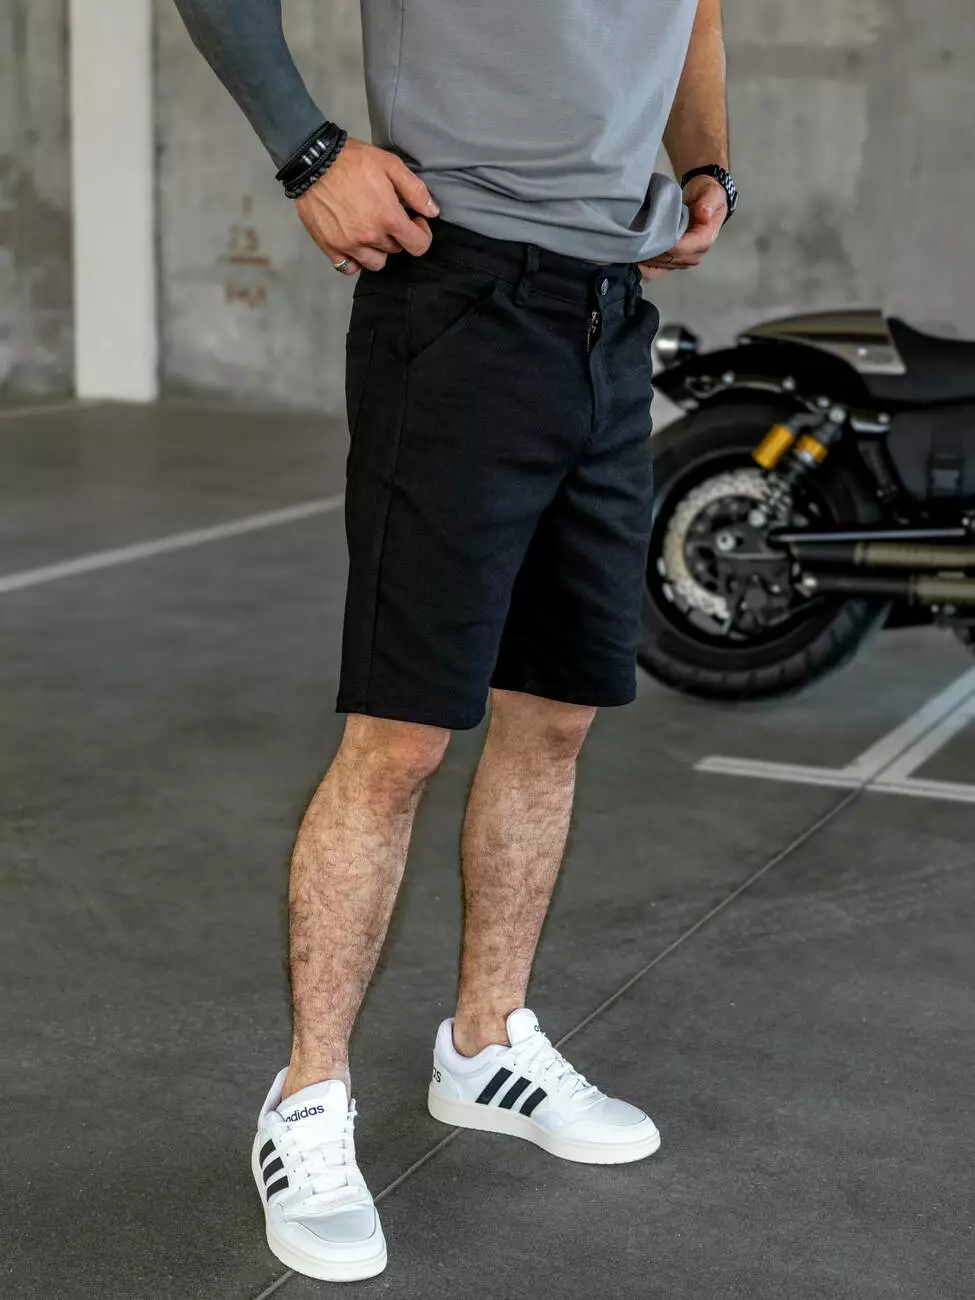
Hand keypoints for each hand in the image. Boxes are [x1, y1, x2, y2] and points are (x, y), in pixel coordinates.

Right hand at [293, 137, 438, 274]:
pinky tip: (354, 243)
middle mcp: (371, 237)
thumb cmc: (353, 160)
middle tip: (388, 216)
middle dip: (397, 236)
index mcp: (389, 219)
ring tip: (371, 231)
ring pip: (375, 263)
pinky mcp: (330, 247)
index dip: (422, 234)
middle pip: (396, 250)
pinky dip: (354, 261)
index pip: (419, 246)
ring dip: (378, 250)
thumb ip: (415, 190)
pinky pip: (348, 268)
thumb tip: (433, 212)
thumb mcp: (390, 164)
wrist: (312, 161)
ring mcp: (349, 245)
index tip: (414, 221)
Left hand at [638, 175, 726, 280]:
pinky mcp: (674, 261)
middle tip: (633, 239)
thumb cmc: (706, 195)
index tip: (647, 234)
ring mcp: (684, 260)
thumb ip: (708, 201)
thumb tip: (704, 214)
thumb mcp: (711, 192)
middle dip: (651, 251)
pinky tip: (634, 258)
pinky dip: (645, 267)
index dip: (663, 244)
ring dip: (647, 259)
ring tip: (632, 246)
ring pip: (661, 266)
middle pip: (668, 259)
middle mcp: (695, 254)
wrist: (705, 200)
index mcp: (705, 239)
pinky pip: (657, 271)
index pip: (680, 249)